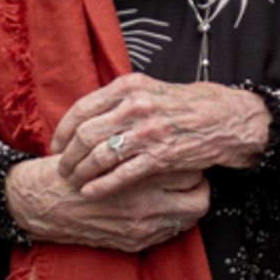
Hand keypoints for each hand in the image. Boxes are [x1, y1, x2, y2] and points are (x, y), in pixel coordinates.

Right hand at [5, 157, 209, 251]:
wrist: (42, 203)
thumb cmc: (73, 167)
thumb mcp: (102, 143)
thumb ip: (134, 137)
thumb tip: (167, 129)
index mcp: (137, 171)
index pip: (188, 167)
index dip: (190, 158)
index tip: (186, 152)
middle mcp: (144, 202)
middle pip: (198, 194)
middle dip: (198, 182)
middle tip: (191, 171)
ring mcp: (141, 226)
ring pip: (190, 216)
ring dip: (190, 201)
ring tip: (182, 189)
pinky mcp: (135, 241)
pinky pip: (172, 232)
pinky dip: (174, 218)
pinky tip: (165, 205)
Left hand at [51, 74, 268, 196]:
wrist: (223, 118)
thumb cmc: (184, 105)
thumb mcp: (149, 90)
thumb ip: (119, 99)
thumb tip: (88, 116)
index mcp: (129, 87)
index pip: (82, 109)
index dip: (63, 130)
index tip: (56, 144)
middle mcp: (135, 107)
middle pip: (86, 134)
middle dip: (67, 155)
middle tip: (61, 168)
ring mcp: (148, 132)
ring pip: (99, 155)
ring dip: (81, 171)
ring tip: (73, 181)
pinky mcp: (160, 156)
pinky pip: (121, 174)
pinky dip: (101, 184)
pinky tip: (90, 191)